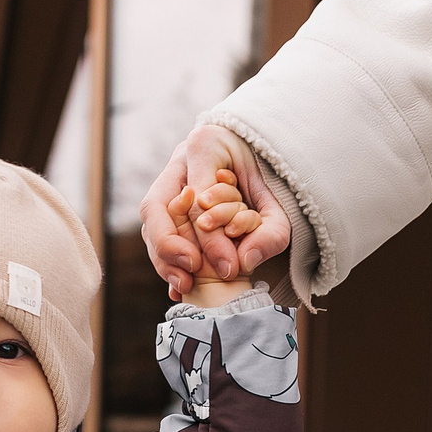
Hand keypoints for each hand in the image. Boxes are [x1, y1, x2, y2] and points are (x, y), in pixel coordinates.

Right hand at [141, 125, 290, 300]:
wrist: (263, 158)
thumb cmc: (272, 177)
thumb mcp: (281, 204)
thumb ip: (271, 231)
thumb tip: (246, 260)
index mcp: (206, 146)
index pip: (197, 198)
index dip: (209, 238)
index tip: (228, 268)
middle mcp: (179, 159)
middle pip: (156, 206)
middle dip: (168, 247)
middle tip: (191, 276)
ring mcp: (168, 177)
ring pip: (150, 219)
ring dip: (162, 256)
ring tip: (184, 285)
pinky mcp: (165, 196)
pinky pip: (155, 228)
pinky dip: (164, 257)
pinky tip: (178, 284)